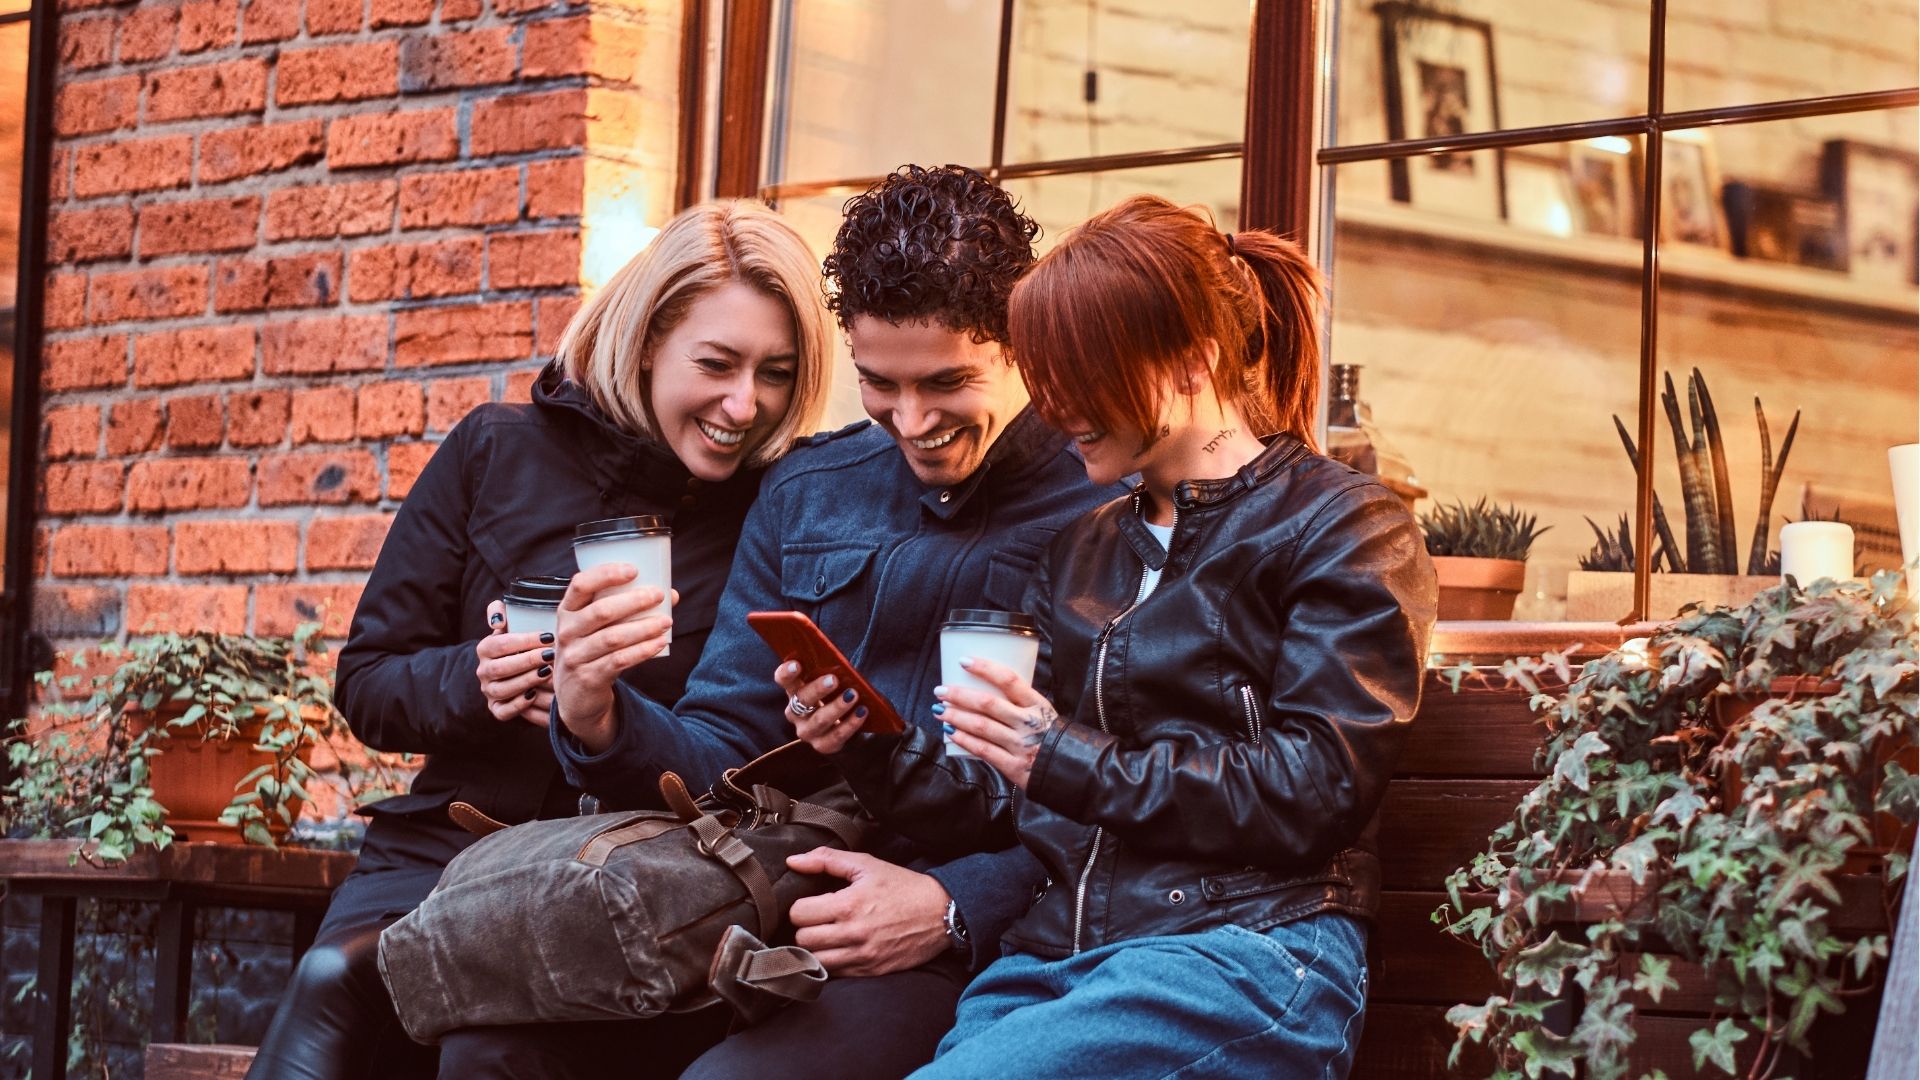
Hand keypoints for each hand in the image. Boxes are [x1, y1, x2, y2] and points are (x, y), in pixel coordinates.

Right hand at [477, 601, 553, 726]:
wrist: (514, 670)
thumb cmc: (518, 644)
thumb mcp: (509, 624)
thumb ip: (499, 611)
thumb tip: (497, 620)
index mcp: (485, 649)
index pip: (501, 644)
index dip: (525, 640)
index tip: (549, 637)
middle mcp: (483, 671)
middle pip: (501, 667)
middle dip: (528, 661)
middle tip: (550, 655)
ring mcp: (489, 691)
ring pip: (502, 690)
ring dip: (526, 681)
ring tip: (547, 673)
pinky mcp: (497, 709)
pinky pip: (503, 711)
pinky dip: (518, 705)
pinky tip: (534, 695)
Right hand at [553, 565, 675, 753]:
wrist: (576, 697)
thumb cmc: (591, 650)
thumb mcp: (597, 628)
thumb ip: (626, 609)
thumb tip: (670, 594)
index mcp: (567, 611)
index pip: (580, 585)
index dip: (606, 574)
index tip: (634, 570)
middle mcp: (567, 631)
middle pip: (601, 611)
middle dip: (633, 601)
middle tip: (659, 595)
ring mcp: (575, 656)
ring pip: (613, 637)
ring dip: (643, 627)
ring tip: (667, 622)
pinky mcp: (588, 677)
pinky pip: (619, 661)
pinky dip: (642, 651)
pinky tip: (659, 643)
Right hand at [775, 661, 865, 753]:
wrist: (844, 728)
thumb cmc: (835, 696)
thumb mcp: (830, 683)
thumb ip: (830, 673)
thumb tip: (842, 665)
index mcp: (794, 691)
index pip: (783, 680)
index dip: (786, 672)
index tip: (797, 664)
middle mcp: (795, 712)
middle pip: (802, 700)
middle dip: (817, 689)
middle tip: (833, 680)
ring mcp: (807, 731)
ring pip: (820, 720)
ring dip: (837, 707)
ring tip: (853, 695)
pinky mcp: (822, 745)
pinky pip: (836, 735)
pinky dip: (851, 723)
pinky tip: (862, 712)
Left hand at [785, 848, 950, 975]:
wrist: (941, 913)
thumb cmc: (902, 886)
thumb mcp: (867, 864)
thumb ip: (826, 859)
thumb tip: (793, 861)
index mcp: (848, 904)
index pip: (798, 914)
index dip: (800, 907)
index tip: (811, 904)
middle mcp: (853, 933)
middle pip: (802, 940)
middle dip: (805, 929)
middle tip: (816, 921)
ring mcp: (862, 956)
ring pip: (815, 961)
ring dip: (816, 949)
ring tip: (825, 937)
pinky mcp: (871, 971)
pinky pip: (836, 974)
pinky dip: (832, 963)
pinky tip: (840, 950)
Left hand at [937, 657, 1060, 789]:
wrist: (1077, 772)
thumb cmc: (1057, 740)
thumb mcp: (1046, 714)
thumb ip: (1022, 704)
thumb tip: (991, 688)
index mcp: (1037, 705)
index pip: (1009, 680)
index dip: (985, 668)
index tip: (964, 661)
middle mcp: (1028, 723)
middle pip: (988, 703)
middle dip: (960, 695)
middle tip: (941, 690)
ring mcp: (1020, 745)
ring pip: (982, 726)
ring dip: (957, 717)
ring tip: (940, 710)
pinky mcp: (1014, 766)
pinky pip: (984, 750)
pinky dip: (965, 740)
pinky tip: (951, 733)